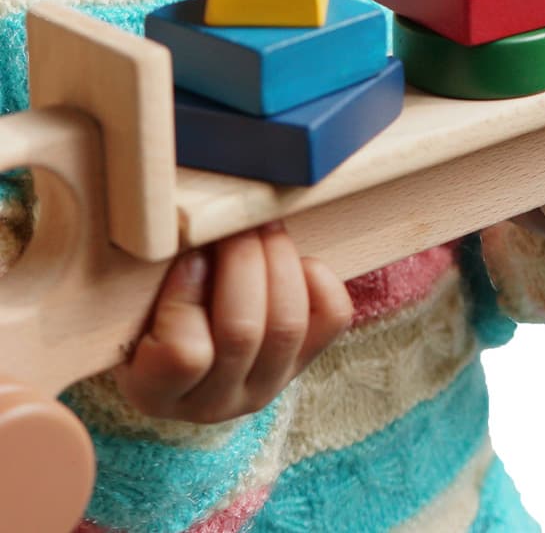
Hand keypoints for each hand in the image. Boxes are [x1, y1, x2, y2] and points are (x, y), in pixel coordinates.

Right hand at [113, 221, 352, 423]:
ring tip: (263, 226)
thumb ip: (153, 278)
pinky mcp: (305, 361)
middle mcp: (215, 402)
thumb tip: (194, 229)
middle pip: (243, 332)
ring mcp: (267, 384)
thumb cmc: (146, 315)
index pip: (184, 355)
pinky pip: (331, 319)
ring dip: (278, 261)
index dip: (188, 295)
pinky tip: (296, 260)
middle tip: (236, 221)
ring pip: (287, 324)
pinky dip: (319, 280)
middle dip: (242, 261)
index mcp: (156, 392)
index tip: (188, 255)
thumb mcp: (132, 306)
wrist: (179, 348)